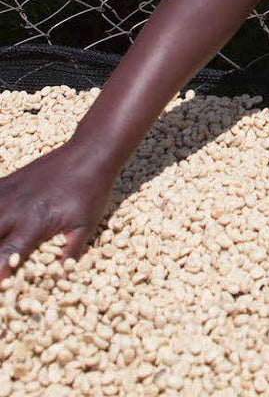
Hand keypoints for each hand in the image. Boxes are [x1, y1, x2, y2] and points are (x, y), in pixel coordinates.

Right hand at [0, 144, 114, 277]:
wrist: (89, 152)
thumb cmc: (90, 191)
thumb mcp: (86, 226)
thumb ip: (69, 254)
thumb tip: (59, 282)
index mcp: (33, 224)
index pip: (2, 257)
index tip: (0, 284)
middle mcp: (13, 210)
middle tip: (0, 260)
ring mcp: (5, 194)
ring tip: (1, 240)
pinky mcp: (4, 183)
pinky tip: (1, 222)